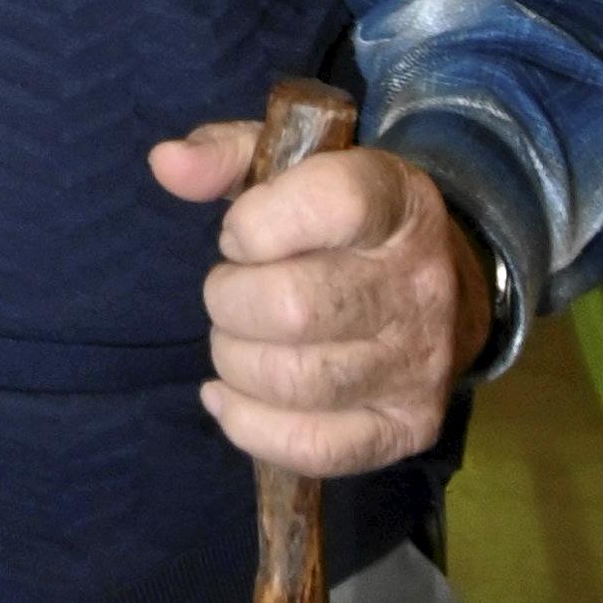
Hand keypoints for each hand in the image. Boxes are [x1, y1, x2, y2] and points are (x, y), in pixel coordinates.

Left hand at [150, 124, 494, 478]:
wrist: (436, 290)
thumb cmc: (338, 222)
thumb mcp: (292, 166)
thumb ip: (225, 155)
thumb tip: (166, 163)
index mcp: (395, 202)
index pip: (331, 204)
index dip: (256, 223)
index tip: (240, 233)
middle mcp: (418, 285)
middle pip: (295, 307)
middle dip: (229, 300)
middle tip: (229, 293)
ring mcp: (417, 364)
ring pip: (296, 381)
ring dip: (235, 360)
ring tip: (236, 339)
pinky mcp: (407, 427)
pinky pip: (315, 447)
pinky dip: (251, 426)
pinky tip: (228, 397)